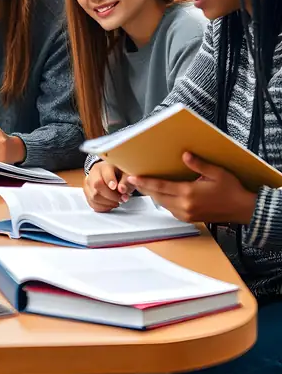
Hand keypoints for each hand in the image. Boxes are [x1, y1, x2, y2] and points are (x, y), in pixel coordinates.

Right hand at [84, 161, 129, 211]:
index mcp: (104, 166)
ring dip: (107, 203)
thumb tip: (122, 190)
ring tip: (116, 202)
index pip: (104, 173)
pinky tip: (109, 205)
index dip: (110, 181)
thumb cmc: (118, 173)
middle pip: (97, 186)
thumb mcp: (126, 174)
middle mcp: (93, 173)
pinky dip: (102, 207)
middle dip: (111, 196)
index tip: (117, 188)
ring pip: (94, 197)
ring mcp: (88, 183)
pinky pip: (92, 203)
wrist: (108, 173)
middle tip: (122, 199)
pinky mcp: (87, 192)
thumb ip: (126, 181)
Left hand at [128, 152, 257, 224]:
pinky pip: (170, 210)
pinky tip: (161, 194)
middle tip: (132, 180)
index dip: (145, 182)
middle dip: (145, 188)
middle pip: (157, 197)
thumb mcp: (217, 173)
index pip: (161, 187)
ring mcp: (186, 214)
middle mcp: (184, 206)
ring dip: (153, 195)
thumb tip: (185, 155)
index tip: (132, 177)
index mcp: (189, 193)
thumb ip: (199, 164)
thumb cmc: (230, 189)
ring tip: (144, 185)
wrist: (242, 209)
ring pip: (163, 204)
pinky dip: (163, 201)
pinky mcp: (189, 219)